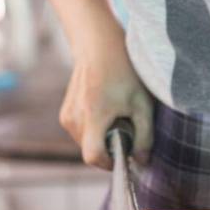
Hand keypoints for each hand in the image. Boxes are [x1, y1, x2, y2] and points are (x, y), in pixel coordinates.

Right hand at [59, 34, 153, 168]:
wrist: (97, 46)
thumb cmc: (124, 72)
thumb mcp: (142, 103)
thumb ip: (145, 136)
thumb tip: (142, 161)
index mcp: (93, 116)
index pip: (94, 156)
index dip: (110, 163)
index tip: (124, 157)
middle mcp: (74, 119)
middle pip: (91, 151)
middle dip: (109, 148)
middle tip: (125, 128)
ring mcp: (67, 117)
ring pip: (86, 144)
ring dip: (101, 139)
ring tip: (115, 116)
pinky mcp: (64, 114)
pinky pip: (81, 134)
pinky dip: (94, 130)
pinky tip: (104, 110)